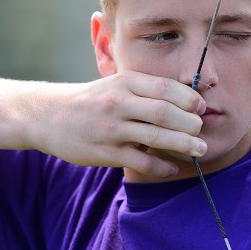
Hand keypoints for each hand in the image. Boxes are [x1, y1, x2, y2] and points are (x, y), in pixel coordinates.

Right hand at [33, 71, 206, 176]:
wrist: (49, 116)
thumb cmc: (91, 101)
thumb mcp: (115, 85)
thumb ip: (145, 90)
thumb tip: (185, 99)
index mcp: (125, 82)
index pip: (166, 88)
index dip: (190, 99)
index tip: (201, 108)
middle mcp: (119, 103)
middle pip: (166, 113)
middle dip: (191, 124)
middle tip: (201, 130)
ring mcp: (112, 129)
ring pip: (157, 137)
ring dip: (184, 145)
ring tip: (200, 149)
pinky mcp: (106, 152)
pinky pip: (142, 162)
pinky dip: (162, 166)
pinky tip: (172, 167)